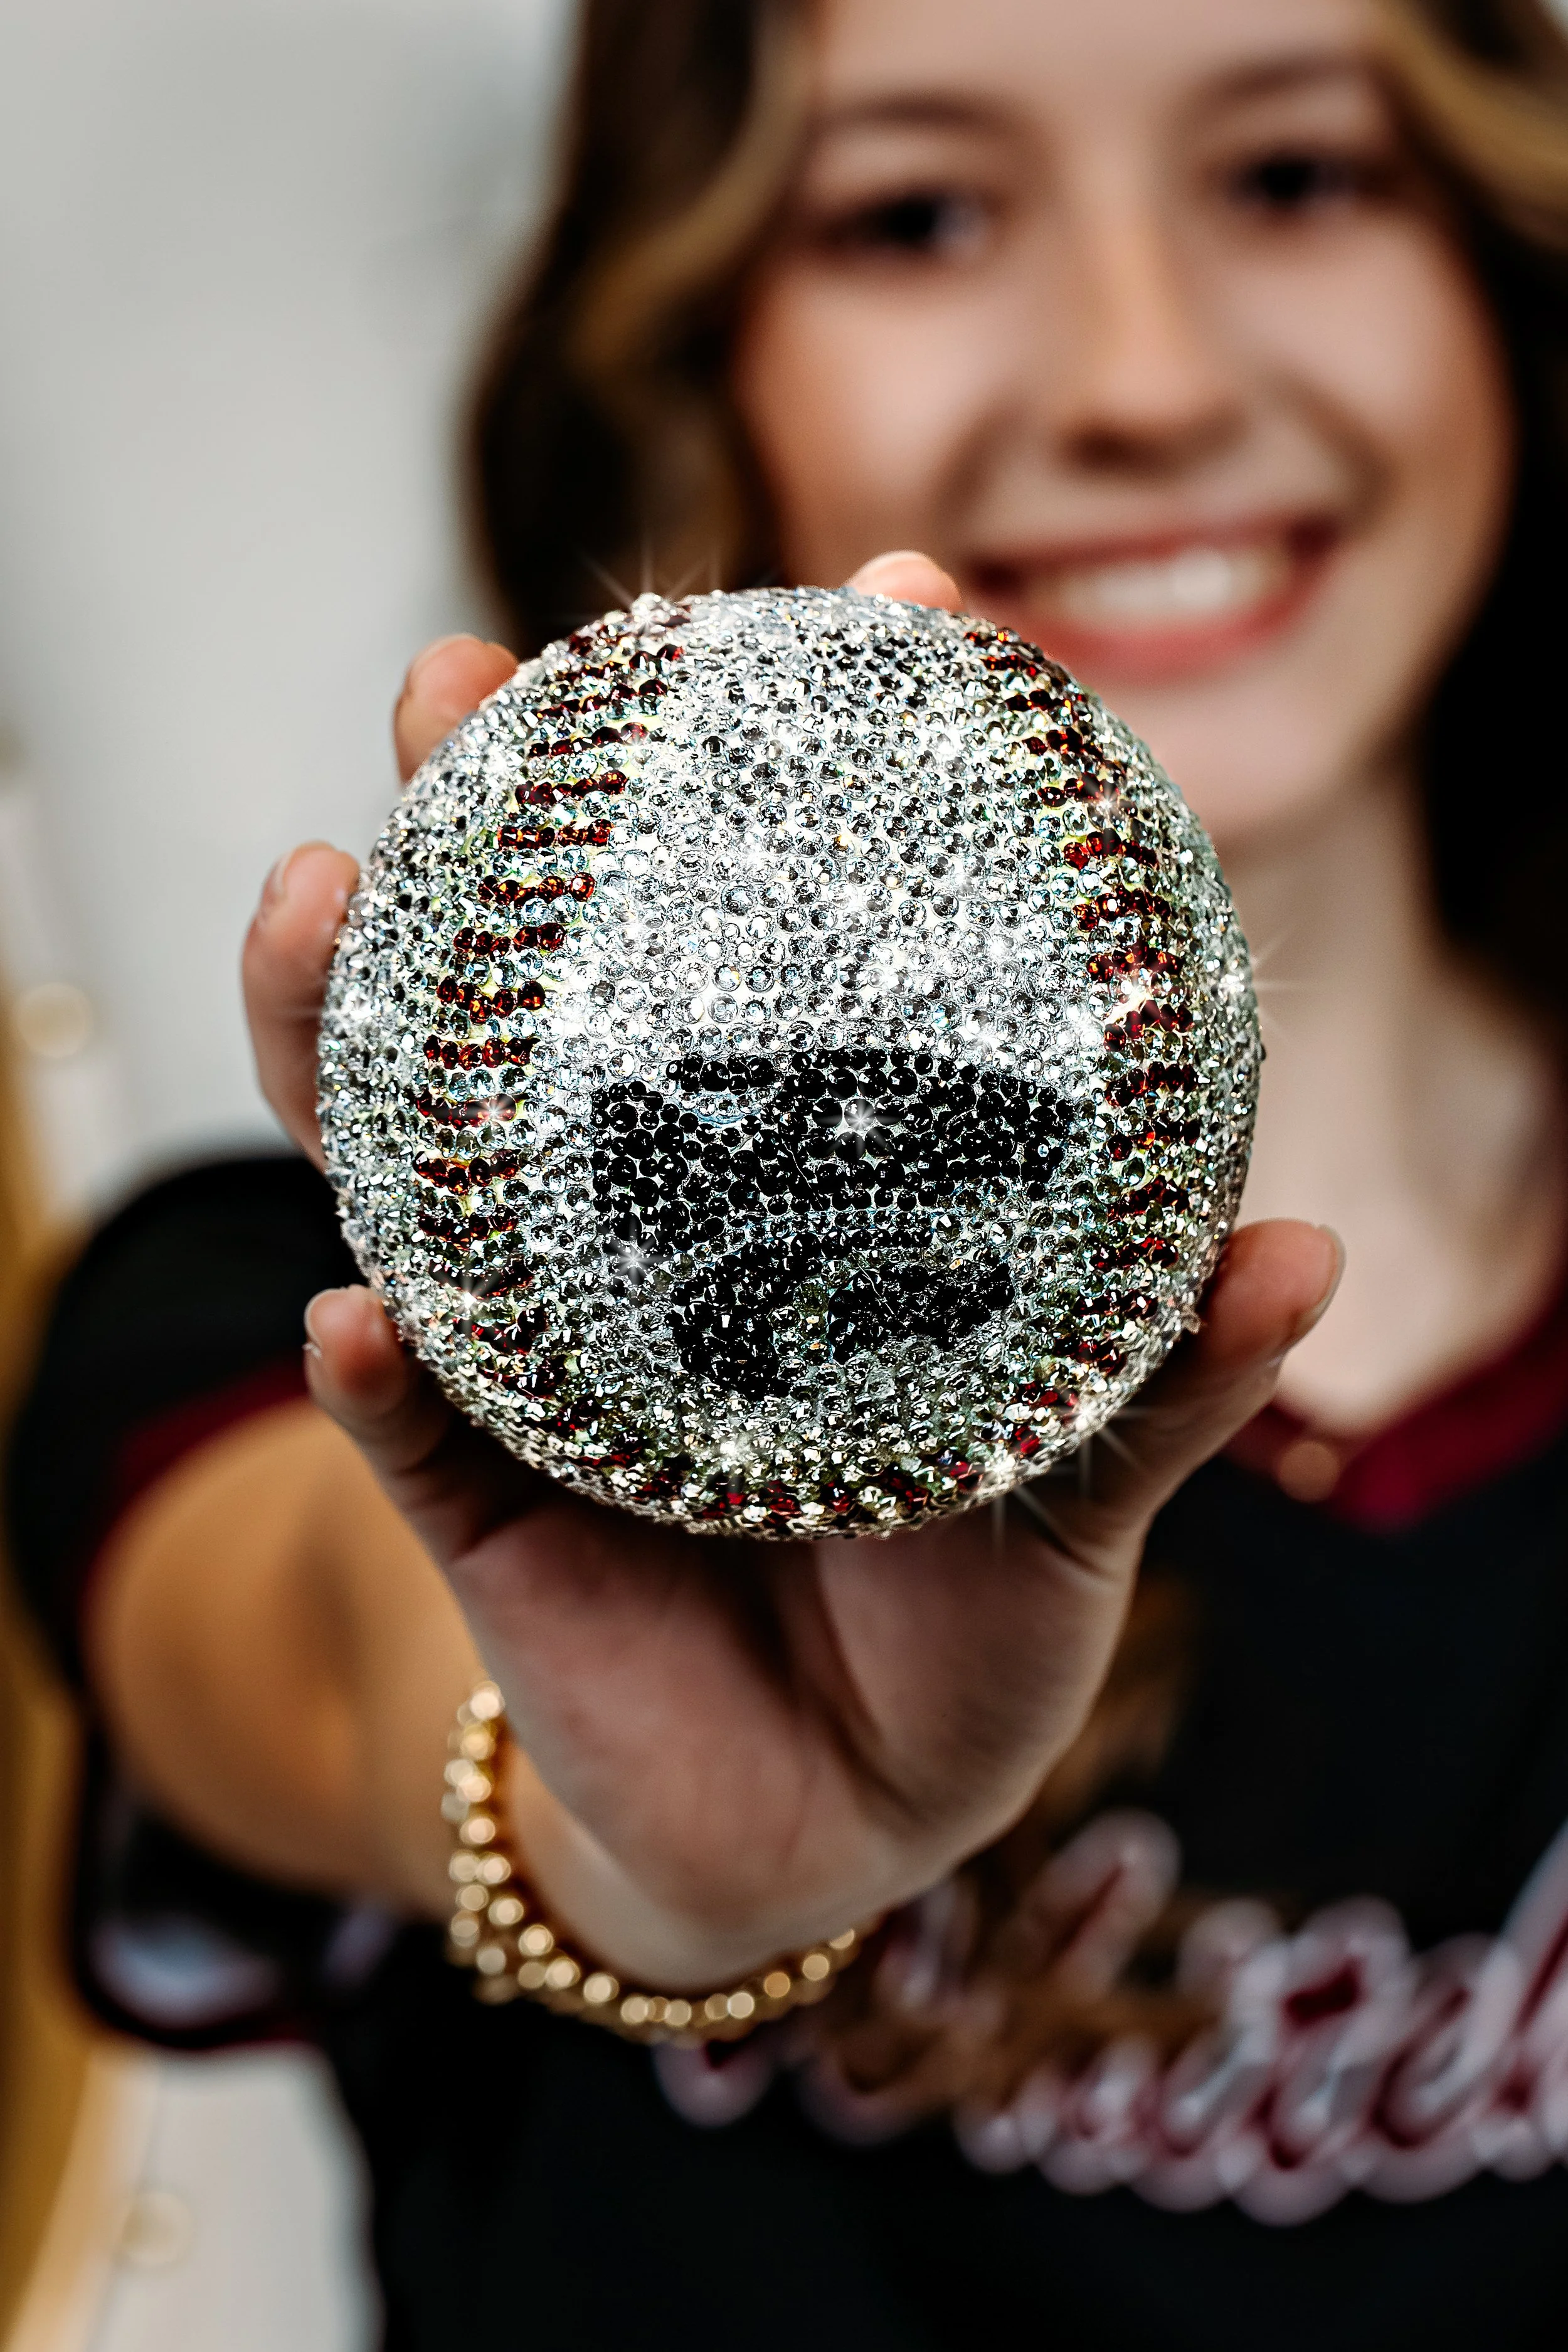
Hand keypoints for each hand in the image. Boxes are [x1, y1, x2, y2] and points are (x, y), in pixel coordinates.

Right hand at [242, 556, 1339, 1985]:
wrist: (839, 1812)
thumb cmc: (962, 1608)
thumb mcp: (1077, 1485)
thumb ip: (1163, 1385)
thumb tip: (1292, 1255)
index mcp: (782, 1204)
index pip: (775, 962)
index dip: (816, 779)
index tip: (885, 595)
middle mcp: (635, 1238)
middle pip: (534, 1003)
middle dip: (482, 833)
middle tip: (457, 682)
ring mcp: (537, 1353)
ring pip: (409, 1169)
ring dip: (338, 1032)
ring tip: (315, 896)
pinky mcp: (477, 1510)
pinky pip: (409, 1433)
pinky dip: (377, 1378)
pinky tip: (356, 1314)